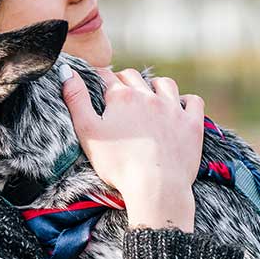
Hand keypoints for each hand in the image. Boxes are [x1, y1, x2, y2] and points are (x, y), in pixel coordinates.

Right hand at [59, 65, 203, 230]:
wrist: (155, 187)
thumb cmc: (117, 164)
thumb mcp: (88, 132)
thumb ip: (76, 99)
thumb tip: (66, 71)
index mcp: (121, 97)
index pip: (106, 76)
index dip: (98, 78)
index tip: (95, 85)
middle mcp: (148, 96)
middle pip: (133, 77)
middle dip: (123, 81)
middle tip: (118, 95)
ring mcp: (173, 109)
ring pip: (164, 84)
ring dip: (154, 87)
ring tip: (148, 97)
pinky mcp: (191, 124)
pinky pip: (193, 101)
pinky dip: (185, 101)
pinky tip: (179, 108)